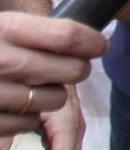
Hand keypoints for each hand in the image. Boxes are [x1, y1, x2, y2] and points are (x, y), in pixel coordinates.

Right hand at [0, 13, 104, 136]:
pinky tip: (16, 103)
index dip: (92, 42)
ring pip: (54, 99)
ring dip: (53, 94)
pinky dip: (29, 116)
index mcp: (4, 28)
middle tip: (72, 67)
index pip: (67, 36)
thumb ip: (40, 33)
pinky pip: (28, 123)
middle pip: (70, 70)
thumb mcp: (3, 27)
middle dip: (78, 69)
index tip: (99, 45)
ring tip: (36, 85)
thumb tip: (91, 43)